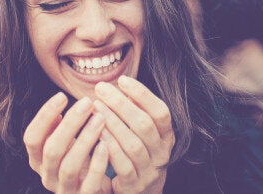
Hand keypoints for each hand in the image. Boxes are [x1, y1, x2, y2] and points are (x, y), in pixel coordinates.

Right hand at [24, 94, 111, 192]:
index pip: (31, 137)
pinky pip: (90, 184)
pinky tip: (106, 144)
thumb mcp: (64, 144)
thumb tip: (58, 102)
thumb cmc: (79, 161)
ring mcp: (65, 190)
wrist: (93, 192)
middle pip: (52, 150)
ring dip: (85, 139)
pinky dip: (98, 164)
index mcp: (38, 160)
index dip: (44, 116)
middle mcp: (47, 176)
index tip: (62, 95)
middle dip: (69, 124)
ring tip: (100, 117)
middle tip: (87, 102)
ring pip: (70, 166)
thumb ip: (58, 127)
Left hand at [93, 76, 174, 193]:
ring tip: (95, 107)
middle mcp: (162, 153)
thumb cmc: (138, 153)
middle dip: (121, 104)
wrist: (142, 192)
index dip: (143, 94)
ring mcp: (149, 170)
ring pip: (133, 144)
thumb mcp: (142, 133)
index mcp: (167, 136)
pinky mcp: (134, 185)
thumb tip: (118, 85)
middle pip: (144, 125)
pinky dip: (110, 148)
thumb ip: (134, 112)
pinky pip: (123, 166)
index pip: (161, 112)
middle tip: (101, 88)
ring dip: (112, 123)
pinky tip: (97, 134)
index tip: (122, 80)